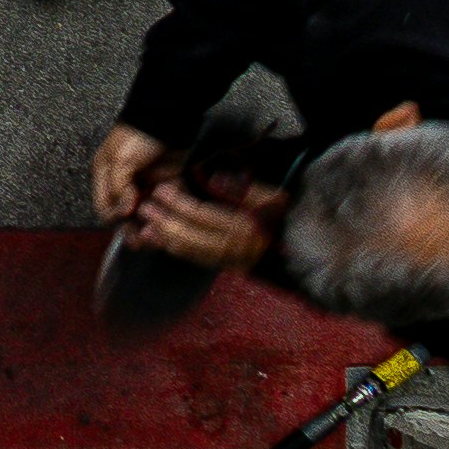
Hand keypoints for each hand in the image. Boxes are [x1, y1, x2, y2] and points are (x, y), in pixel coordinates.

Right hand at [90, 123, 164, 225]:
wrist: (167, 119)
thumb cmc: (137, 135)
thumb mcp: (119, 161)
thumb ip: (118, 189)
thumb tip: (123, 213)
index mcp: (106, 177)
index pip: (105, 207)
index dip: (115, 218)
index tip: (126, 222)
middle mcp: (125, 184)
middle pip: (126, 215)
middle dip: (133, 228)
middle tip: (143, 239)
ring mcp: (147, 184)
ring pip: (148, 213)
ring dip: (153, 224)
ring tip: (158, 231)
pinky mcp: (168, 183)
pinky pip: (169, 203)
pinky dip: (171, 211)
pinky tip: (172, 216)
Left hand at [126, 170, 274, 270]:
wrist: (302, 244)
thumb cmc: (284, 213)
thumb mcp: (269, 195)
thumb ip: (240, 189)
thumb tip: (213, 180)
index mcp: (248, 227)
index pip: (204, 216)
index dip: (179, 203)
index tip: (161, 190)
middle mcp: (240, 249)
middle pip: (194, 238)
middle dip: (166, 223)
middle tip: (145, 209)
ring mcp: (236, 262)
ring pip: (195, 253)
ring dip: (167, 241)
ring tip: (146, 229)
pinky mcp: (232, 268)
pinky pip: (202, 261)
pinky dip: (181, 252)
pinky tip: (164, 243)